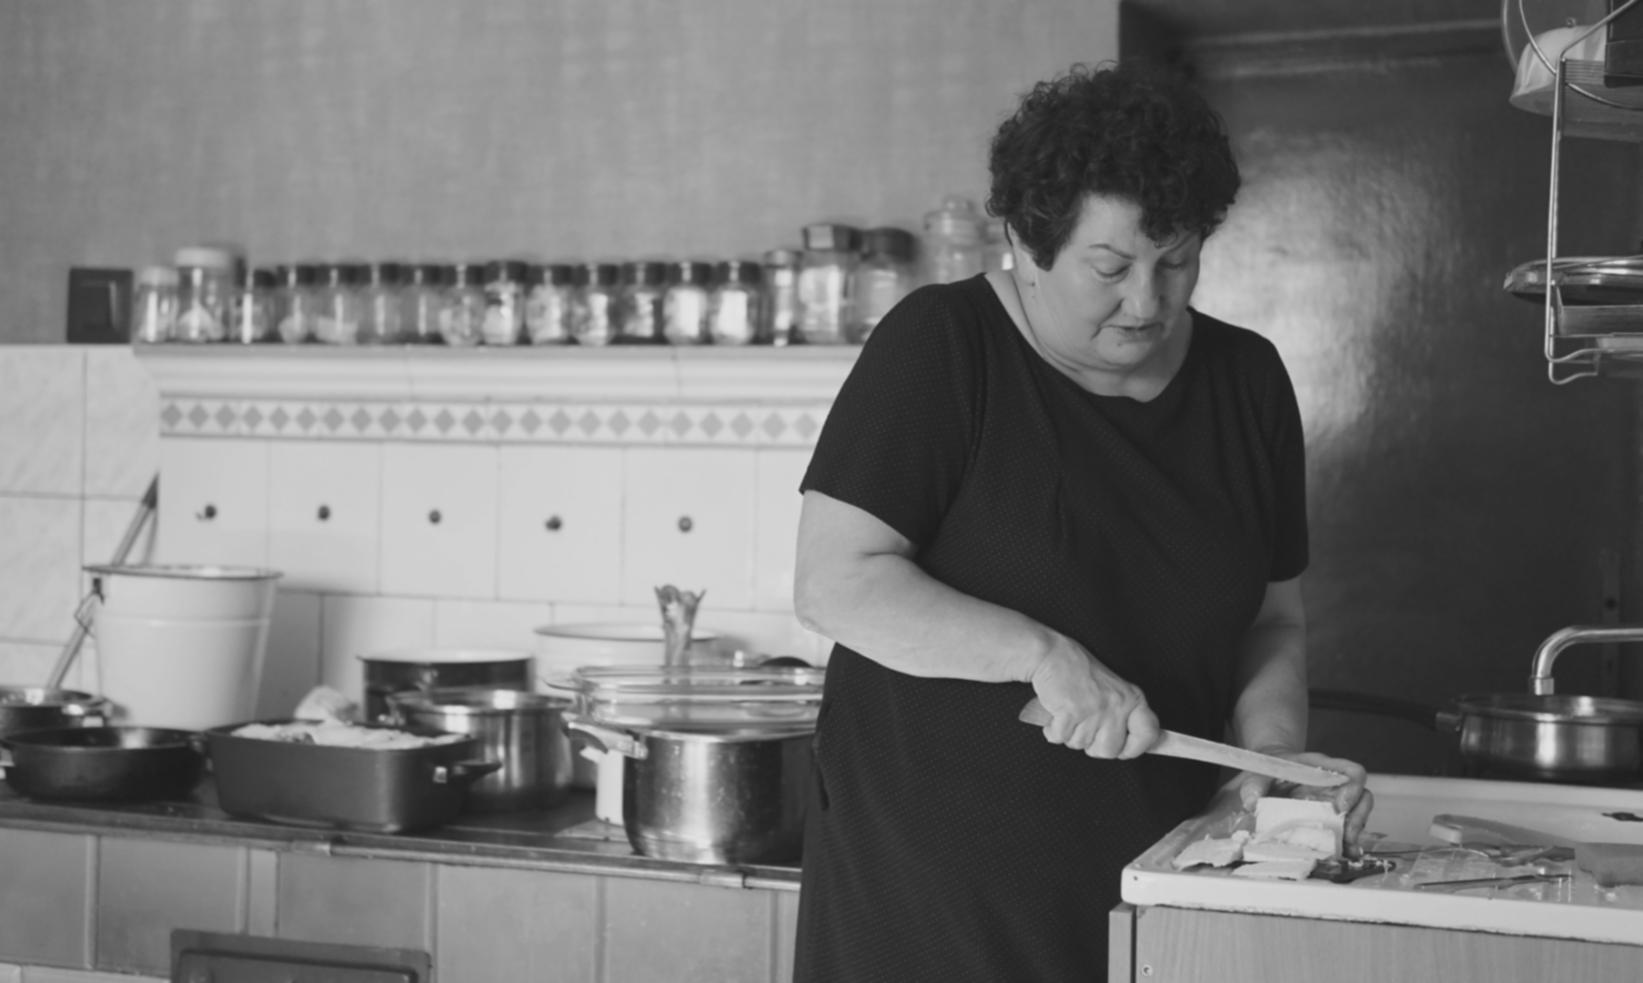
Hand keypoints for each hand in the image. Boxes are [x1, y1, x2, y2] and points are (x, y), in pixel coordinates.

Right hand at [1027, 640, 1159, 758]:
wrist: (1052, 655)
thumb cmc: (1078, 670)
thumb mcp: (1113, 690)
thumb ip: (1123, 716)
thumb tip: (1137, 745)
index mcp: (1131, 698)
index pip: (1148, 734)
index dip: (1135, 748)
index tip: (1125, 750)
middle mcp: (1117, 704)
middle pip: (1109, 751)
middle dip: (1092, 744)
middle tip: (1084, 724)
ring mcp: (1095, 709)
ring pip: (1081, 745)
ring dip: (1069, 733)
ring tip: (1069, 711)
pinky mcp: (1071, 712)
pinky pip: (1060, 738)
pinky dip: (1053, 729)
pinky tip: (1056, 712)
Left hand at [1230, 749, 1373, 851]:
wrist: (1270, 774)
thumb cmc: (1271, 769)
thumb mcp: (1260, 771)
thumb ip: (1254, 782)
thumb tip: (1251, 801)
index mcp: (1323, 768)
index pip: (1352, 772)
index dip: (1354, 788)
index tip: (1340, 807)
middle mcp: (1336, 785)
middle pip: (1363, 797)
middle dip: (1359, 818)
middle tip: (1347, 835)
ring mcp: (1336, 802)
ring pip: (1358, 816)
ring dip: (1354, 834)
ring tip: (1345, 849)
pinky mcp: (1331, 819)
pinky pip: (1346, 832)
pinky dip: (1346, 844)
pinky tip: (1342, 855)